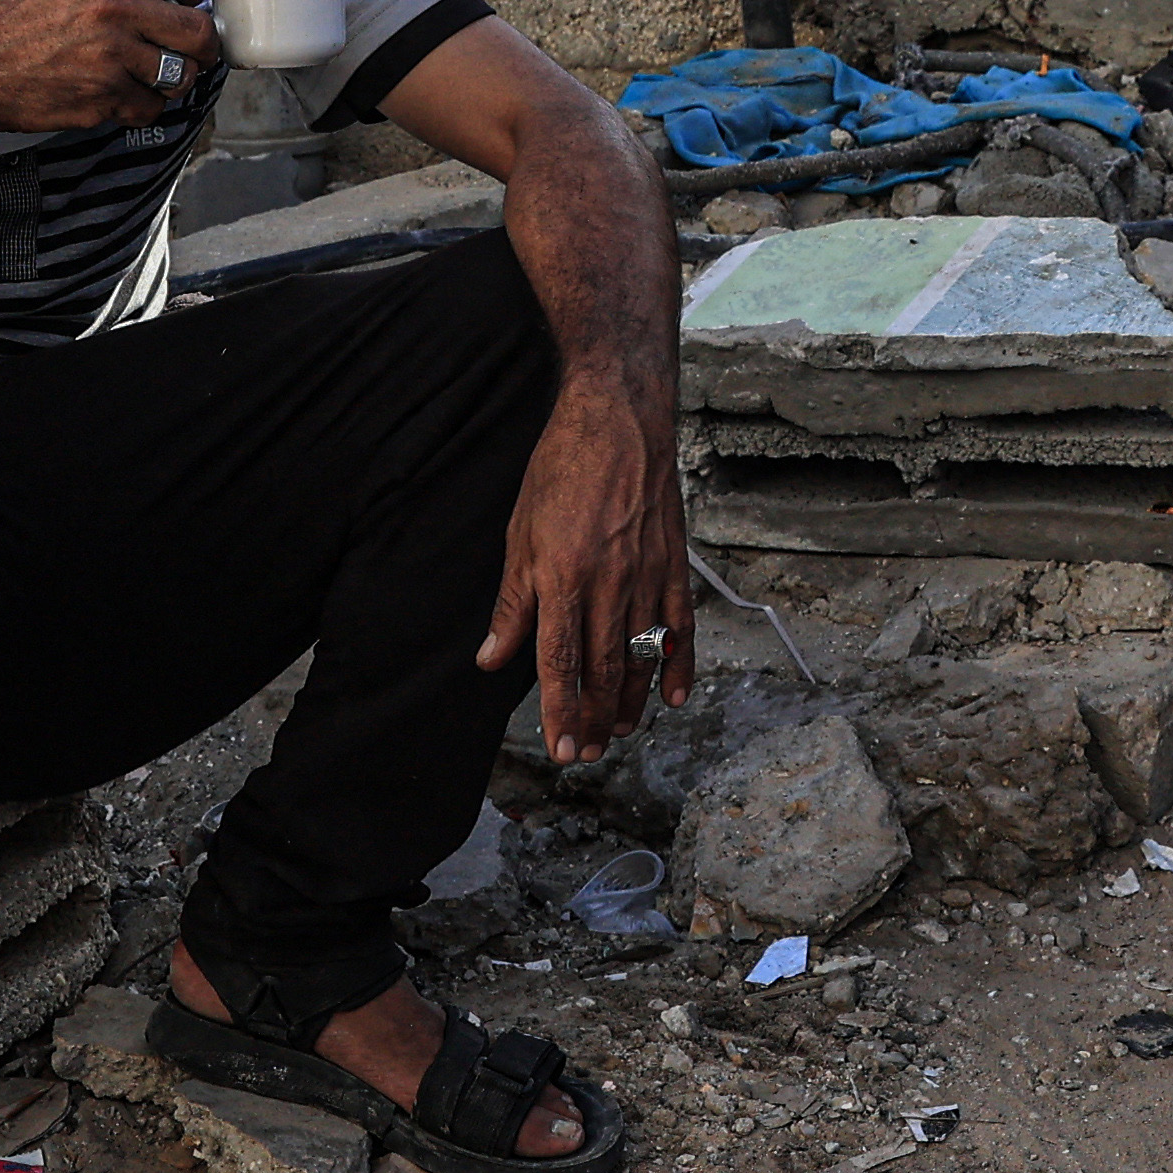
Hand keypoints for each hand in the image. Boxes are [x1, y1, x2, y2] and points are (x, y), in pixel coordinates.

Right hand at [0, 0, 222, 136]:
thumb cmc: (19, 15)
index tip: (191, 0)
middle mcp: (113, 9)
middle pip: (198, 31)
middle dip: (203, 45)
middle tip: (192, 49)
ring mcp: (110, 57)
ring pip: (181, 75)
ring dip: (171, 78)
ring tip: (148, 71)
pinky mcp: (103, 98)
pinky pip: (150, 107)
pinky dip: (140, 105)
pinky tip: (119, 92)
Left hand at [485, 386, 690, 764]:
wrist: (619, 420)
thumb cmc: (563, 469)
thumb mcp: (520, 535)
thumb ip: (512, 604)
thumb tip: (492, 657)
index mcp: (563, 577)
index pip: (561, 662)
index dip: (562, 711)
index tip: (562, 750)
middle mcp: (608, 584)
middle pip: (603, 670)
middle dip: (594, 719)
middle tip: (587, 752)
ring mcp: (647, 576)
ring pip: (641, 656)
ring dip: (630, 701)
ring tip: (618, 731)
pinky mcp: (673, 566)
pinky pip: (679, 627)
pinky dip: (677, 665)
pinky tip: (671, 695)